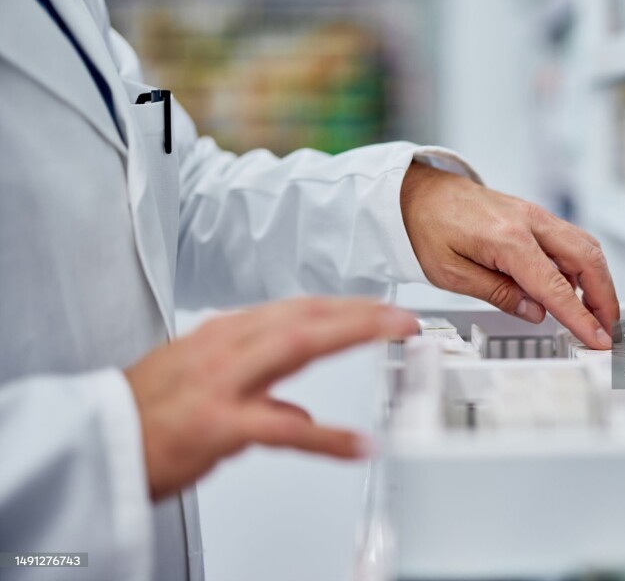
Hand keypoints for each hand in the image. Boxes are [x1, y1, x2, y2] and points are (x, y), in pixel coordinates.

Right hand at [125, 298, 417, 500]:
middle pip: (306, 316)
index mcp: (222, 337)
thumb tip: (297, 415)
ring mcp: (221, 382)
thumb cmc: (142, 418)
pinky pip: (281, 429)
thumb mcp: (201, 387)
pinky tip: (357, 443)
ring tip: (396, 335)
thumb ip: (255, 391)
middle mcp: (225, 348)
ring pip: (299, 345)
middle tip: (403, 314)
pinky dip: (325, 437)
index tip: (378, 308)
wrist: (89, 448)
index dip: (343, 307)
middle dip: (361, 311)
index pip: (296, 311)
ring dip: (354, 335)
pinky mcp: (216, 425)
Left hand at [400, 162, 618, 348]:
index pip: (555, 286)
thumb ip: (498, 294)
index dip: (580, 316)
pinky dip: (583, 266)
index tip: (596, 337)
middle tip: (608, 328)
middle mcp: (529, 222)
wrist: (418, 192)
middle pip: (587, 259)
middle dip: (605, 298)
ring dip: (599, 281)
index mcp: (507, 238)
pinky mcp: (535, 217)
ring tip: (595, 314)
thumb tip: (535, 313)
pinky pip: (571, 240)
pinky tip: (573, 289)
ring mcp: (535, 216)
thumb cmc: (427, 227)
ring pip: (586, 247)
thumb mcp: (451, 274)